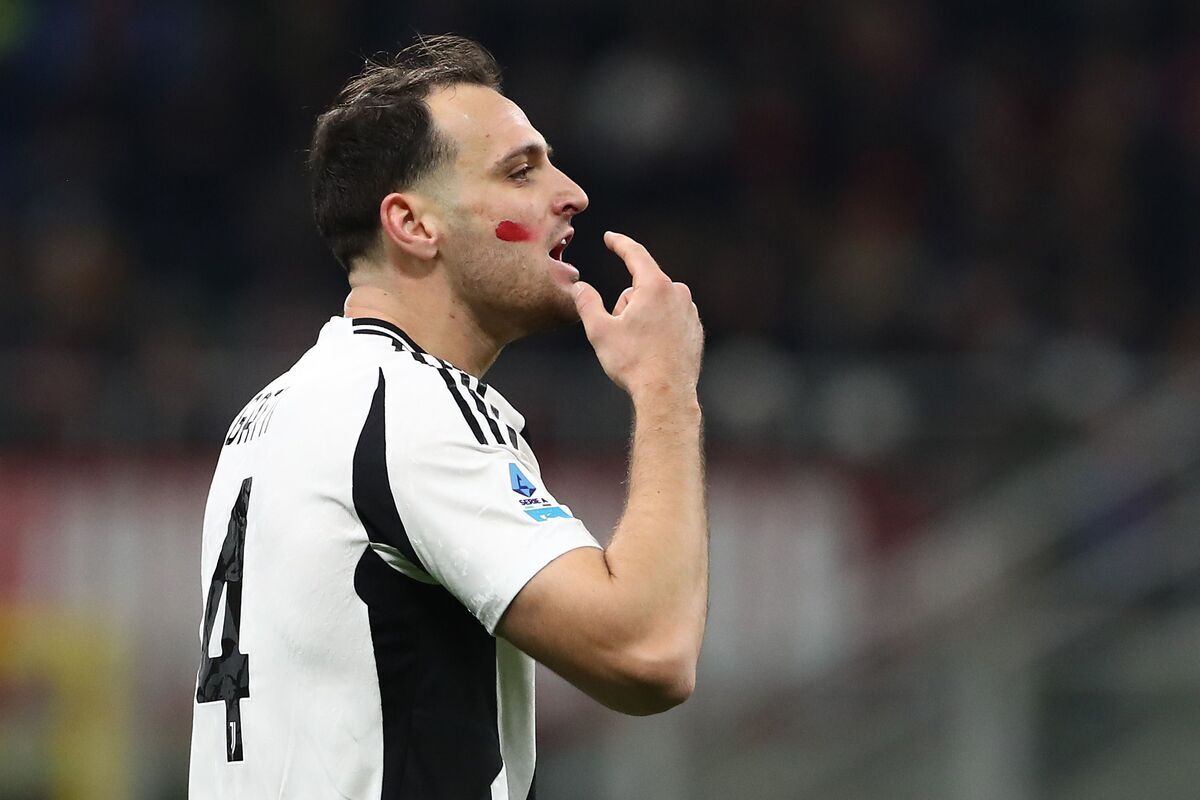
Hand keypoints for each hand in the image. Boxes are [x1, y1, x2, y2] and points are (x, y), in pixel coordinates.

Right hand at [573, 231, 703, 400]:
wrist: (666, 394)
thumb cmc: (634, 363)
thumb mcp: (600, 331)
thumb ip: (587, 302)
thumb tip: (579, 287)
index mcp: (655, 287)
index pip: (635, 254)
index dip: (619, 244)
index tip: (610, 237)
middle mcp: (678, 293)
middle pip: (642, 287)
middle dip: (627, 304)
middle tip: (621, 334)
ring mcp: (690, 312)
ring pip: (656, 304)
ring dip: (642, 317)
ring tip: (639, 347)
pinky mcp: (695, 329)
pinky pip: (670, 319)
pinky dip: (658, 329)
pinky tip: (652, 351)